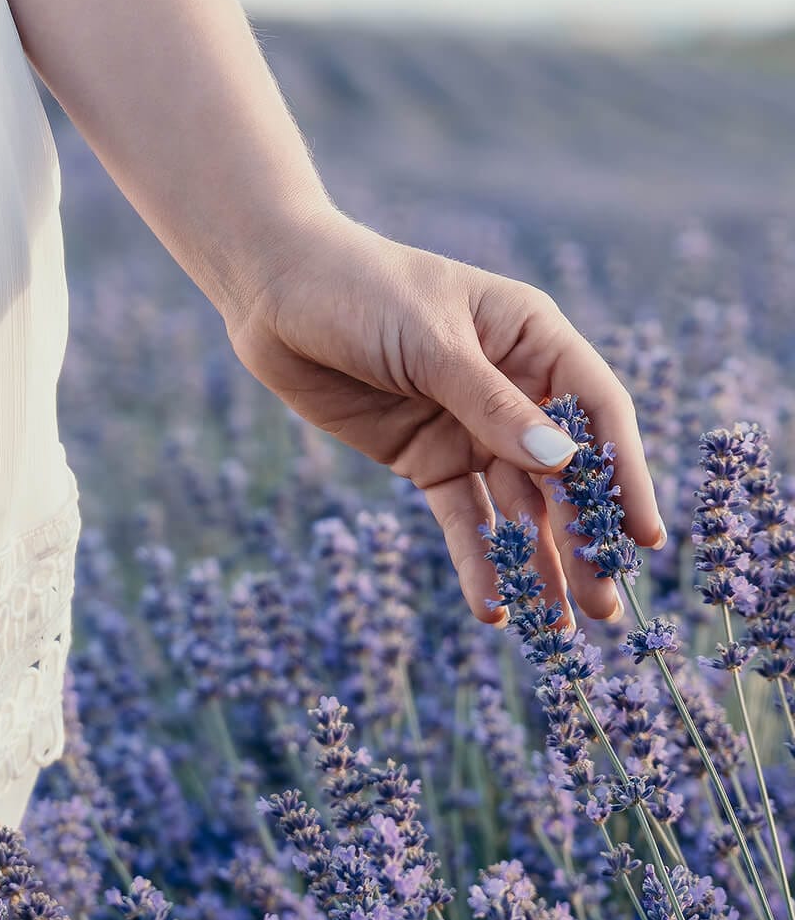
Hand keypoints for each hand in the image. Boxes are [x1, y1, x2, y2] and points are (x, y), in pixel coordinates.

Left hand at [226, 208, 665, 626]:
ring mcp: (467, 428)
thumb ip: (490, 404)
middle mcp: (510, 388)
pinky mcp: (424, 459)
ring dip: (537, 564)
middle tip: (604, 605)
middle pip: (561, 473)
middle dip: (582, 538)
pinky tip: (494, 606)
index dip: (623, 476)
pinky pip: (459, 517)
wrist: (275, 296)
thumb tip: (563, 461)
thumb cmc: (358, 290)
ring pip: (514, 506)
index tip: (644, 537)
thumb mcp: (429, 341)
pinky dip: (475, 560)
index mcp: (532, 339)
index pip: (596, 412)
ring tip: (558, 629)